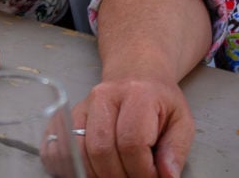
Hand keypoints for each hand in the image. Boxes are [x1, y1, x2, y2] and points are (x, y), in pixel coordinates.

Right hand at [68, 76, 193, 177]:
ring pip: (78, 151)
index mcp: (137, 94)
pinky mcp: (68, 116)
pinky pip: (58, 147)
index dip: (141, 171)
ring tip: (115, 175)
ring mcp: (83, 106)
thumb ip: (175, 150)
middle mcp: (104, 97)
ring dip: (96, 174)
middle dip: (118, 176)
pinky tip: (89, 171)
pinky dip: (69, 167)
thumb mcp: (181, 120)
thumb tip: (167, 177)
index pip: (131, 142)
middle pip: (101, 150)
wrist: (136, 72)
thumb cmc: (158, 99)